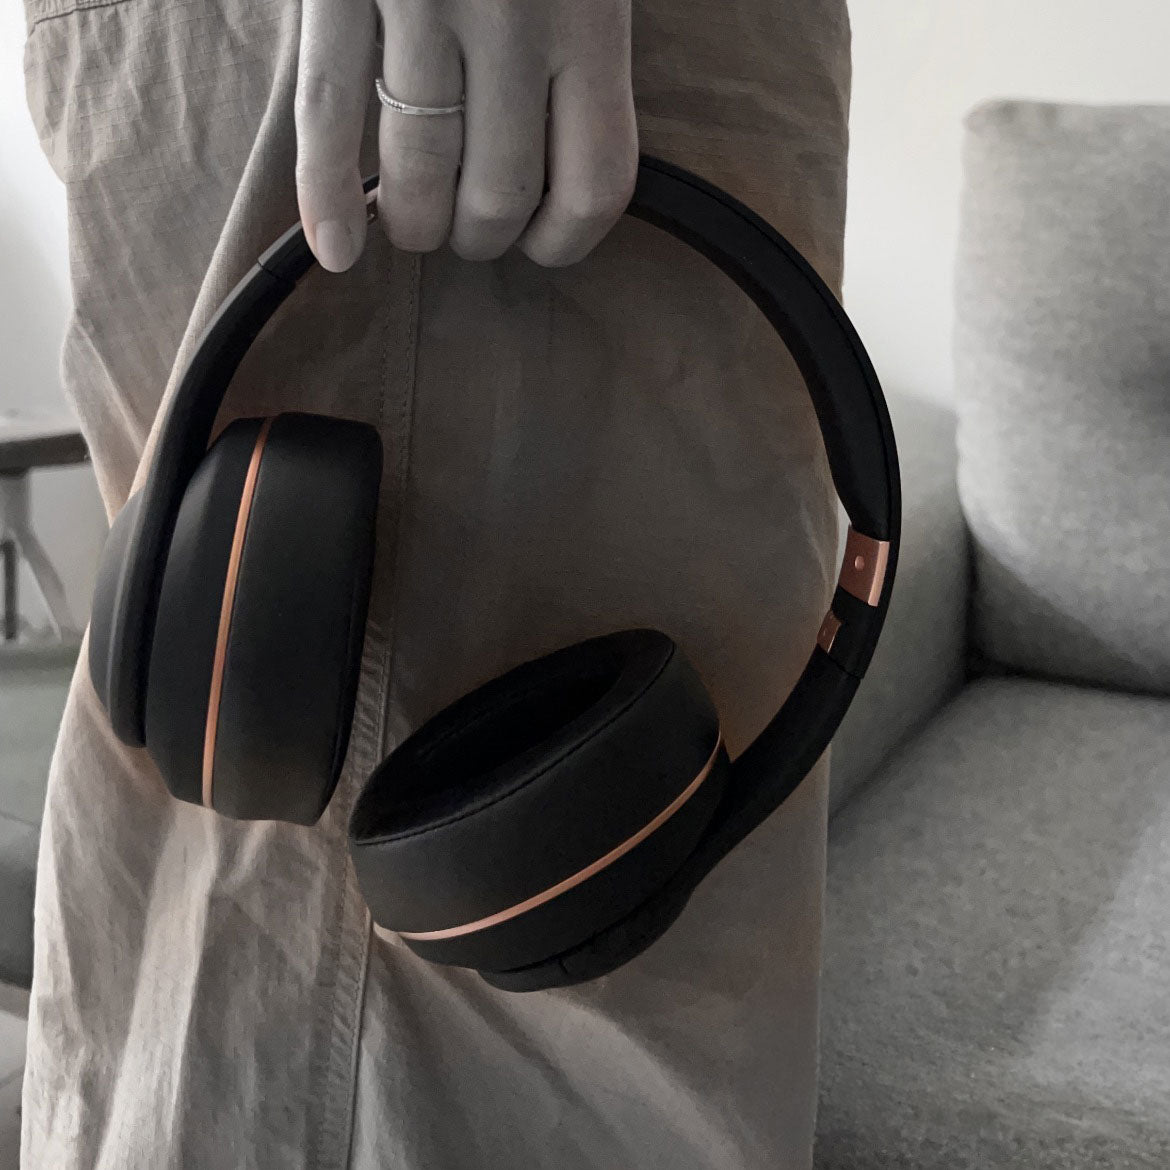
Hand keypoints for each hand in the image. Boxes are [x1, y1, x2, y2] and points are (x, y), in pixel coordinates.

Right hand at [295, 0, 637, 271]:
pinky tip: (336, 252)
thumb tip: (567, 146)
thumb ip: (587, 40)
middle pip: (499, 194)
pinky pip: (327, 112)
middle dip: (480, 236)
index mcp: (592, 16)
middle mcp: (514, 22)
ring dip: (415, 224)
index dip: (566, 241)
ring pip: (417, 172)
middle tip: (467, 231)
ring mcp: (421, 3)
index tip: (542, 246)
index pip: (593, 183)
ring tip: (412, 227)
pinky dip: (324, 193)